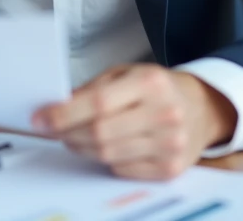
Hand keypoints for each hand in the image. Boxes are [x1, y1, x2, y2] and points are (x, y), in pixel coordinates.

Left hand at [31, 64, 237, 179]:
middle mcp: (165, 113)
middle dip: (68, 133)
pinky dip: (105, 159)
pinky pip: (122, 169)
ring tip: (73, 137)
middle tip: (52, 130)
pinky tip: (102, 147)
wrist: (201, 107)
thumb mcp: (127, 73)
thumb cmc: (157, 87)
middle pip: (101, 133)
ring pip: (108, 154)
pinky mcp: (170, 168)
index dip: (64, 114)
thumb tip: (57, 108)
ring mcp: (170, 144)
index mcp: (151, 83)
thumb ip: (94, 89)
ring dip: (81, 147)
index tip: (41, 119)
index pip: (98, 103)